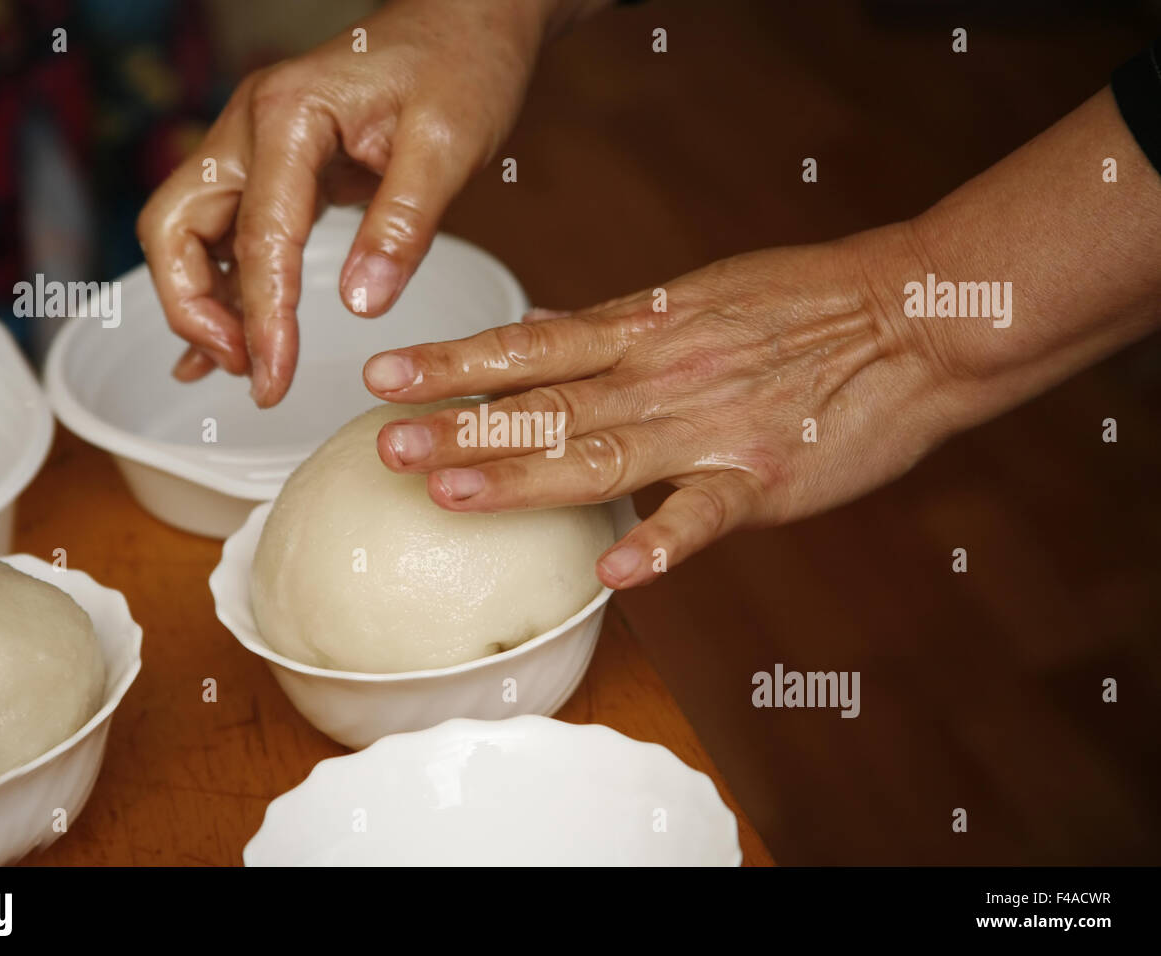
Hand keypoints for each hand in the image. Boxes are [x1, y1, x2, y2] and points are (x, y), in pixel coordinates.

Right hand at [137, 0, 576, 405]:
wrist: (465, 20)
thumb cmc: (461, 67)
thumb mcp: (448, 145)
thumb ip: (403, 223)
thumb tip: (361, 306)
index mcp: (289, 115)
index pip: (259, 237)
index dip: (263, 319)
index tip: (275, 381)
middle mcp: (249, 126)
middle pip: (174, 228)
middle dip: (195, 310)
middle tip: (252, 370)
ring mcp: (251, 144)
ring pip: (185, 231)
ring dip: (202, 302)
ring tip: (248, 364)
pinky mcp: (270, 165)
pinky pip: (223, 231)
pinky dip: (220, 285)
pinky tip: (229, 338)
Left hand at [362, 226, 954, 587]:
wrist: (913, 315)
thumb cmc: (806, 303)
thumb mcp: (699, 297)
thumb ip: (625, 331)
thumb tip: (554, 344)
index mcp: (645, 328)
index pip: (530, 345)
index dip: (454, 363)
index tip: (386, 375)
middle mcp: (662, 374)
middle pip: (546, 403)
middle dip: (461, 426)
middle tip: (388, 446)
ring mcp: (710, 427)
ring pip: (602, 454)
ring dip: (524, 476)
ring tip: (452, 493)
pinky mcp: (765, 478)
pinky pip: (705, 516)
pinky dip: (663, 542)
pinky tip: (617, 571)